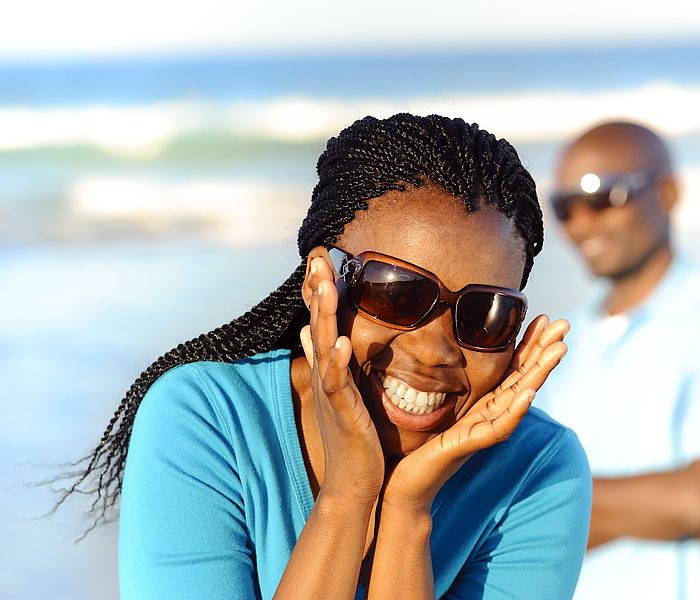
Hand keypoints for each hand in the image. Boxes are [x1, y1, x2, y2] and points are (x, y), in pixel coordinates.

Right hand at [300, 257, 384, 504]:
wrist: (352, 483)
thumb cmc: (350, 437)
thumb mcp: (339, 392)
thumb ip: (326, 359)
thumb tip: (308, 331)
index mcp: (329, 368)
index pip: (319, 320)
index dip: (316, 290)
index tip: (319, 256)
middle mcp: (326, 375)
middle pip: (317, 324)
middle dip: (316, 290)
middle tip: (317, 256)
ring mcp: (332, 394)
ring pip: (325, 347)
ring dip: (324, 316)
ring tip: (326, 285)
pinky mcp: (343, 413)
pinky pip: (338, 384)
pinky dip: (338, 363)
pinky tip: (343, 343)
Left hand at [382, 315, 569, 512]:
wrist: (405, 484)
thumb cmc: (418, 446)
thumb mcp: (435, 404)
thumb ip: (445, 381)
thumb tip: (441, 347)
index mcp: (483, 402)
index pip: (513, 368)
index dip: (530, 344)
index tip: (545, 317)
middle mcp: (489, 414)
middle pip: (524, 378)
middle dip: (545, 351)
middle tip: (565, 324)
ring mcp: (482, 430)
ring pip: (518, 398)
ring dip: (540, 374)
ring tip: (559, 350)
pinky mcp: (469, 445)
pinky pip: (497, 428)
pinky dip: (515, 411)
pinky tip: (528, 394)